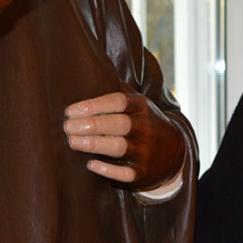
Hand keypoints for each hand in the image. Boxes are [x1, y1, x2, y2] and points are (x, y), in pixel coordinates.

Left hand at [63, 91, 186, 189]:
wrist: (175, 152)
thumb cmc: (144, 122)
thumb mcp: (137, 102)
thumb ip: (116, 89)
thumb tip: (89, 69)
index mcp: (141, 106)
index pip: (117, 102)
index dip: (93, 106)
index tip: (70, 111)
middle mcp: (144, 127)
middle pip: (118, 123)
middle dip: (91, 124)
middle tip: (66, 127)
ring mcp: (145, 150)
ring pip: (120, 146)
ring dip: (95, 144)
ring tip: (72, 142)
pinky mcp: (142, 172)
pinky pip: (126, 173)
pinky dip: (109, 170)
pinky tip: (91, 164)